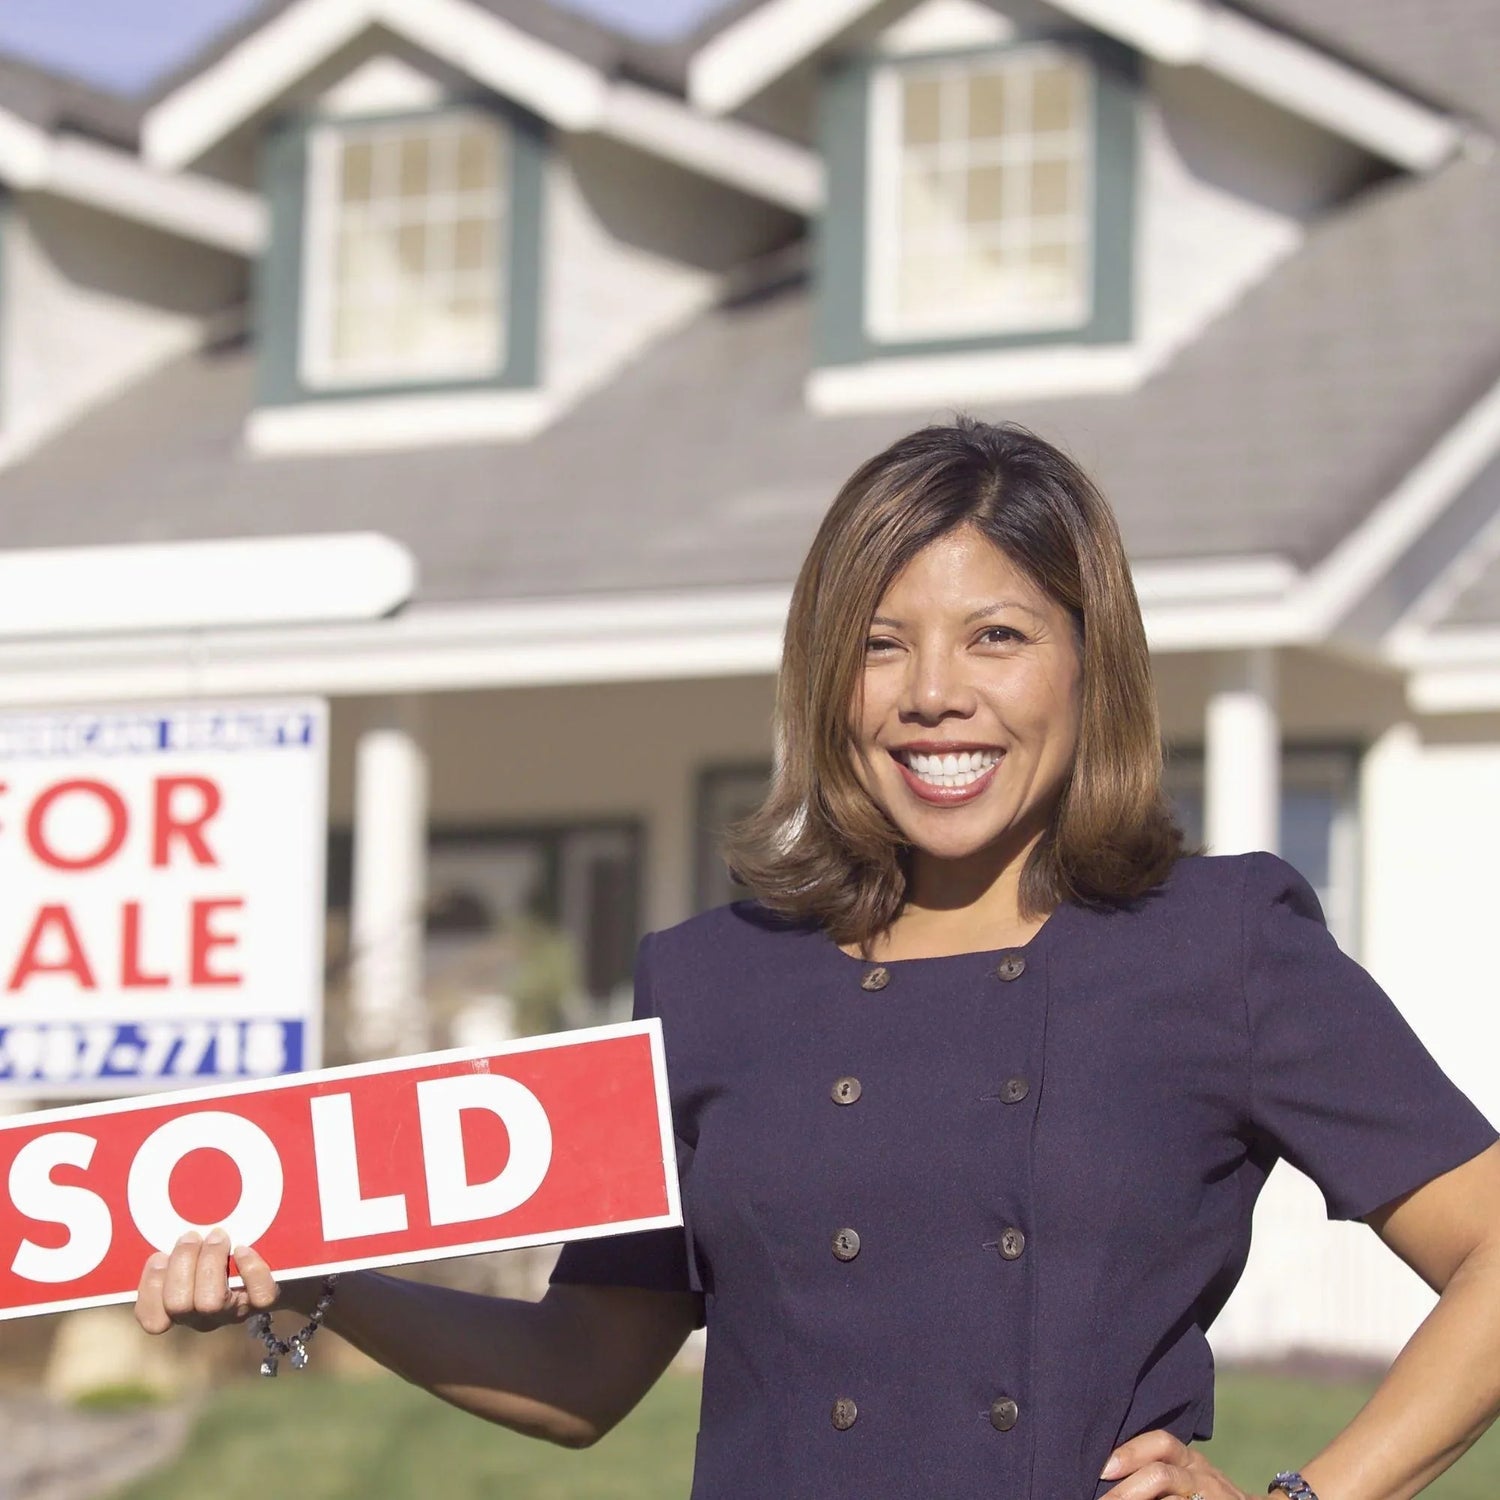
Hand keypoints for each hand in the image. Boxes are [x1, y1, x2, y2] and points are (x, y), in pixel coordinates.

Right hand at [134, 1227, 280, 1334]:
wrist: (276, 1273)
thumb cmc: (221, 1259)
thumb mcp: (191, 1258)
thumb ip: (174, 1255)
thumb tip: (161, 1241)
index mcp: (179, 1311)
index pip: (152, 1320)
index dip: (150, 1289)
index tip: (159, 1256)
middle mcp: (203, 1317)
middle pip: (177, 1305)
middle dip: (182, 1262)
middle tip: (193, 1236)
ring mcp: (233, 1312)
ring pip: (210, 1302)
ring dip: (209, 1261)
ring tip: (217, 1236)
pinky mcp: (263, 1302)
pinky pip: (259, 1295)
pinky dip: (251, 1270)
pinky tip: (244, 1250)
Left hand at [1098, 1428, 1251, 1499]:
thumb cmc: (1205, 1493)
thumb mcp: (1187, 1473)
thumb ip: (1158, 1466)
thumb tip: (1109, 1470)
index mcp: (1189, 1459)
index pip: (1160, 1443)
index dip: (1129, 1453)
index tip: (1102, 1469)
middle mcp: (1201, 1475)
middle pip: (1161, 1474)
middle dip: (1127, 1490)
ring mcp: (1211, 1497)